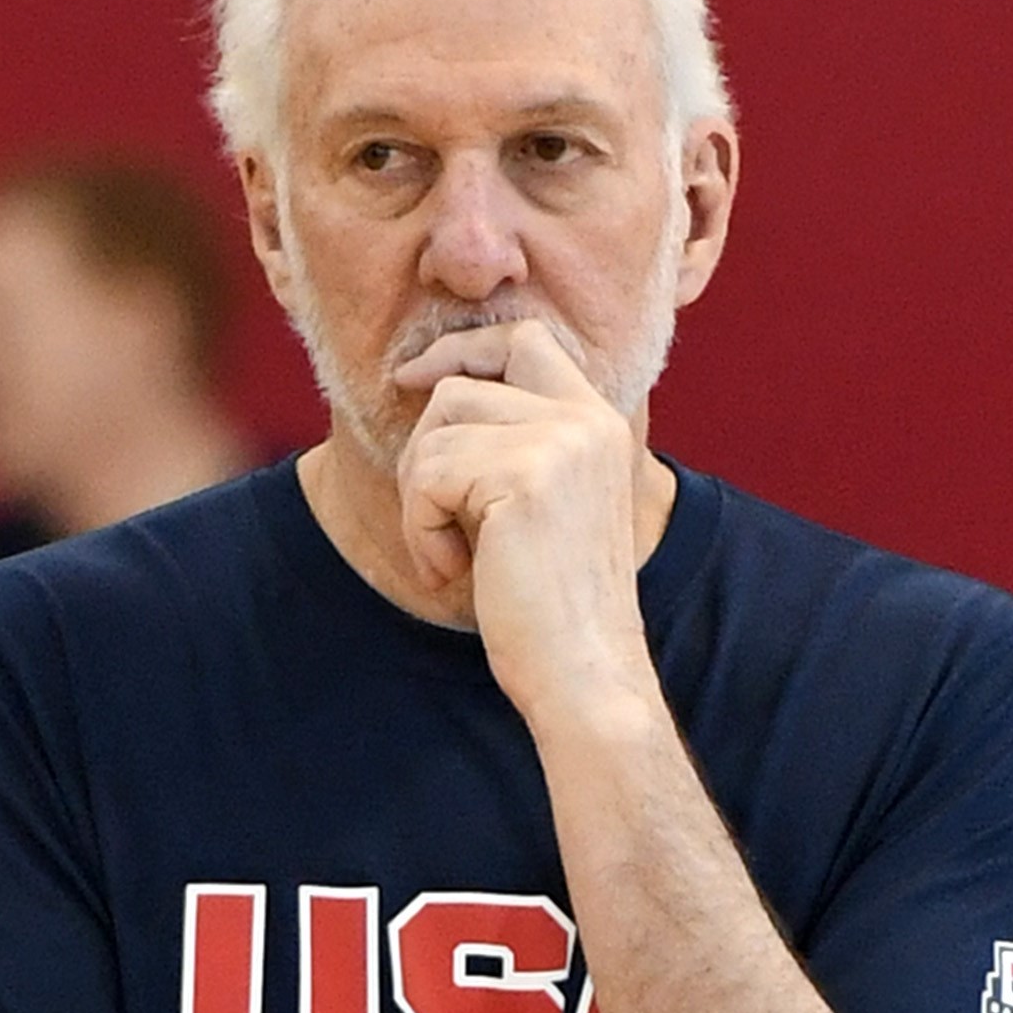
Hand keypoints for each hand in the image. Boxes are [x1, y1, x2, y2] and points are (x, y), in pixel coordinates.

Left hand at [392, 321, 657, 722]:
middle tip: (430, 513)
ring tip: (449, 555)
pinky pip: (428, 477)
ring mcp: (560, 443)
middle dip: (422, 448)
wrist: (583, 671)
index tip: (412, 379)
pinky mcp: (525, 475)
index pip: (526, 341)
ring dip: (419, 500)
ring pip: (435, 432)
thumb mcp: (542, 504)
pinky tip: (450, 571)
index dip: (462, 350)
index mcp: (600, 423)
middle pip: (461, 385)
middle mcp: (587, 421)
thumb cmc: (550, 603)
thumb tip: (436, 386)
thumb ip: (514, 443)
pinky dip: (419, 530)